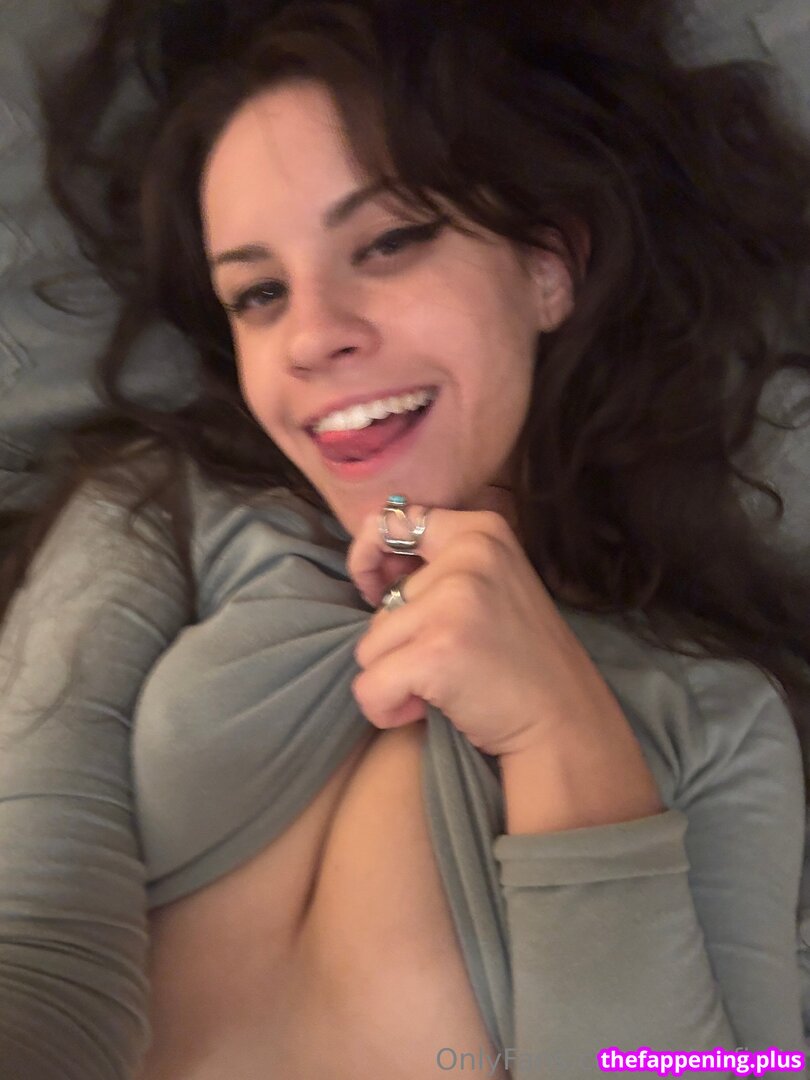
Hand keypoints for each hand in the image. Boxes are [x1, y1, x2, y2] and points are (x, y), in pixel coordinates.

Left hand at [346, 494, 629, 758]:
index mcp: (483, 531)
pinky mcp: (436, 650)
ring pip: (370, 646)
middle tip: (452, 663)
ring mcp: (453, 601)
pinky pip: (369, 686)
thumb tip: (375, 570)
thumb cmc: (523, 661)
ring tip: (445, 685)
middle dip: (401, 644)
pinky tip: (426, 710)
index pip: (394, 522)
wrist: (567, 722)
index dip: (371, 559)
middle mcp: (470, 555)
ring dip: (395, 677)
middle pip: (380, 603)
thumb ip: (440, 569)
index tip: (378, 591)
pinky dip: (386, 709)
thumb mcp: (492, 585)